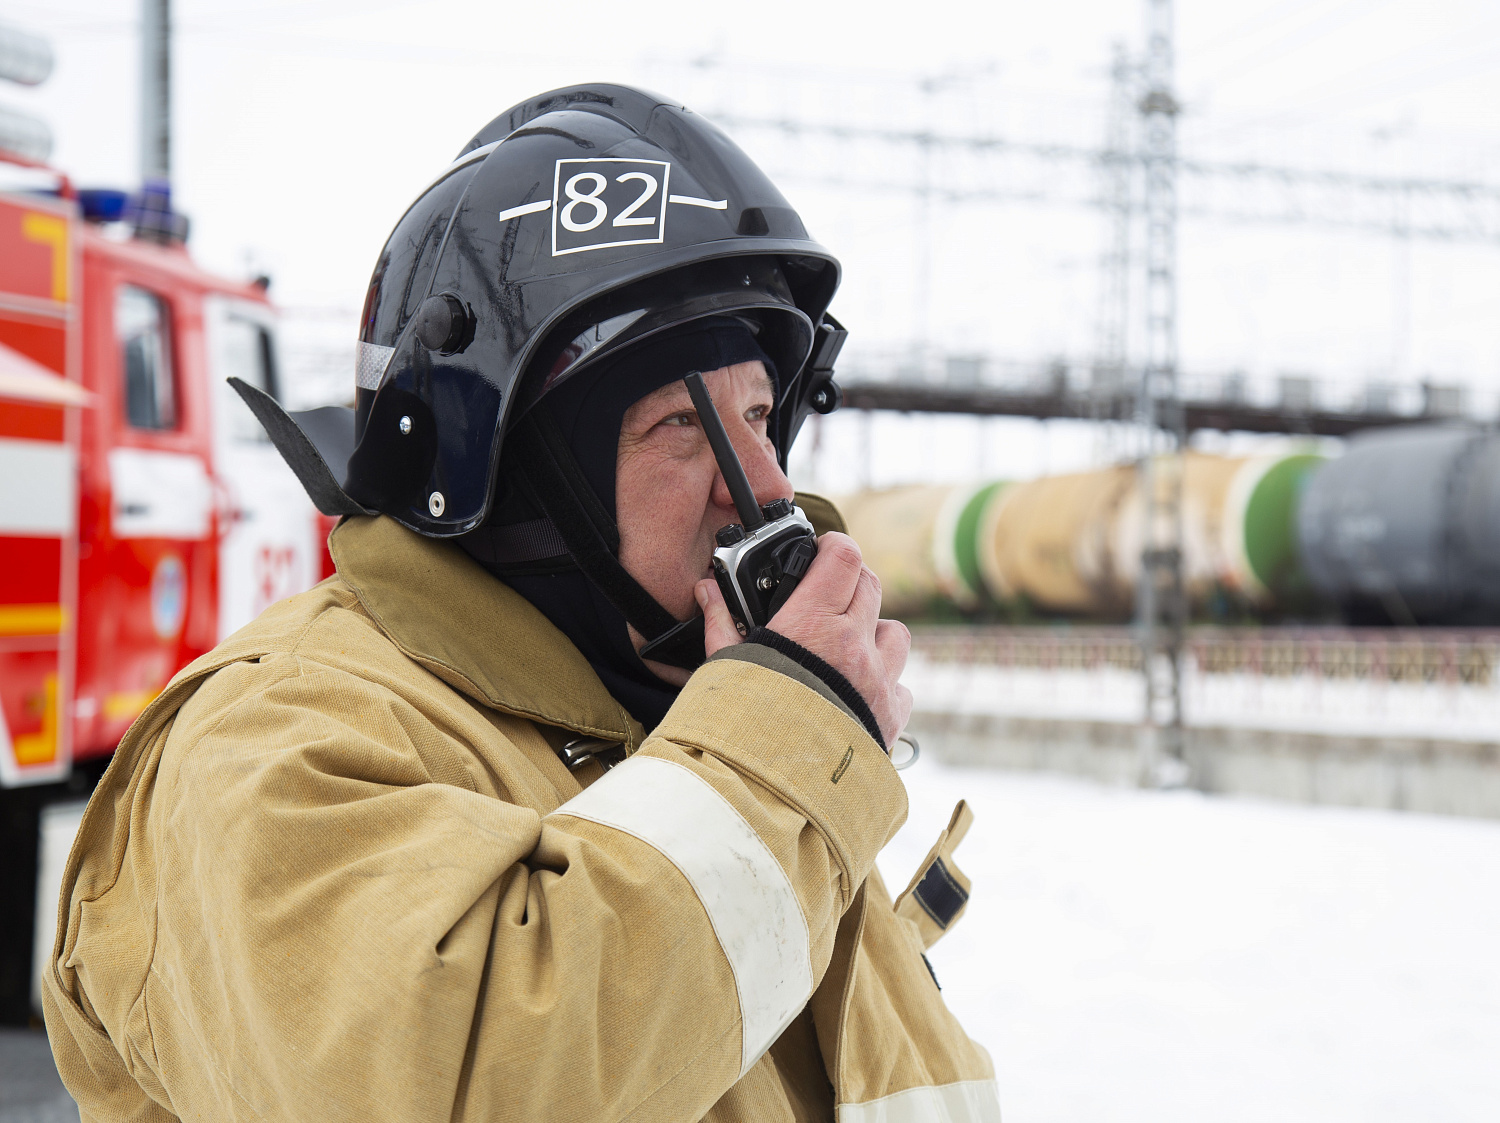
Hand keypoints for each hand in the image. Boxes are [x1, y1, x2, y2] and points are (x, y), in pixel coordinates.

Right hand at [696, 532, 912, 747]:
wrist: (771, 787)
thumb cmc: (742, 724)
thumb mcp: (724, 666)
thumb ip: (721, 622)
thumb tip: (707, 590)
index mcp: (812, 623)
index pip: (845, 557)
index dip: (835, 547)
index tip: (823, 551)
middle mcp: (852, 645)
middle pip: (870, 585)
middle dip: (850, 584)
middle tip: (827, 597)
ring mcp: (877, 681)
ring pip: (894, 632)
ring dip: (874, 632)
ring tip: (846, 649)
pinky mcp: (890, 717)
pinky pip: (902, 685)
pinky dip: (885, 684)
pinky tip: (858, 694)